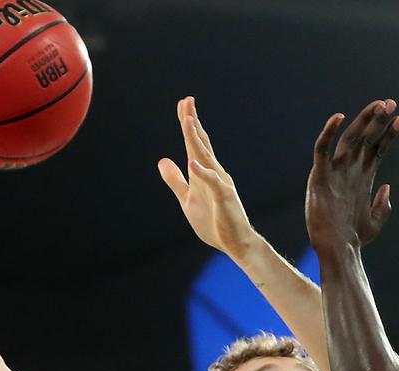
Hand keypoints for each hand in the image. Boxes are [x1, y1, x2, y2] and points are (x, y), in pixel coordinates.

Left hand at [157, 97, 261, 260]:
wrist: (236, 243)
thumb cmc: (214, 222)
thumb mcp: (187, 199)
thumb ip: (175, 180)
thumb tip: (162, 160)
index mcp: (205, 173)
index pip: (196, 144)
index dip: (188, 124)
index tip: (182, 104)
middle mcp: (215, 173)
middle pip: (202, 144)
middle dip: (193, 123)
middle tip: (187, 100)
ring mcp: (221, 184)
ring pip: (206, 158)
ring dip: (196, 140)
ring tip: (187, 122)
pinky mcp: (224, 199)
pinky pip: (212, 183)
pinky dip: (202, 173)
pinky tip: (191, 163)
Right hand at [305, 99, 398, 251]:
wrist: (338, 249)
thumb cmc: (354, 238)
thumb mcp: (375, 222)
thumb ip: (383, 205)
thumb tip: (387, 187)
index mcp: (362, 178)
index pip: (377, 149)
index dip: (389, 134)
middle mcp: (349, 170)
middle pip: (365, 138)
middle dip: (378, 120)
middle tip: (391, 103)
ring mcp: (334, 171)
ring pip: (349, 138)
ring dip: (363, 121)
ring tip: (378, 105)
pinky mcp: (320, 176)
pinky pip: (322, 149)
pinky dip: (328, 132)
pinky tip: (339, 117)